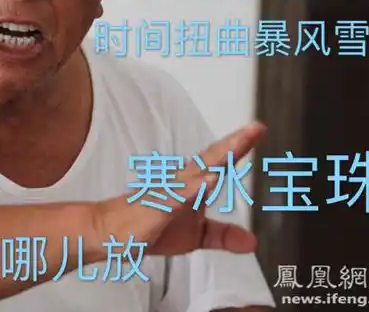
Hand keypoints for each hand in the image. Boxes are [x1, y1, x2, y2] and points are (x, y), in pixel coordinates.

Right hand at [93, 121, 266, 255]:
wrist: (110, 233)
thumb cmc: (149, 227)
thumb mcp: (194, 236)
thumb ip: (222, 235)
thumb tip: (252, 240)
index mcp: (190, 185)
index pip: (218, 163)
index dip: (239, 147)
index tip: (258, 130)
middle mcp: (180, 182)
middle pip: (211, 159)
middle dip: (233, 144)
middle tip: (255, 128)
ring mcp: (167, 193)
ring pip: (195, 173)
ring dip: (216, 158)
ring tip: (237, 145)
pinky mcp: (155, 208)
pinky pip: (175, 197)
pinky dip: (192, 188)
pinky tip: (208, 181)